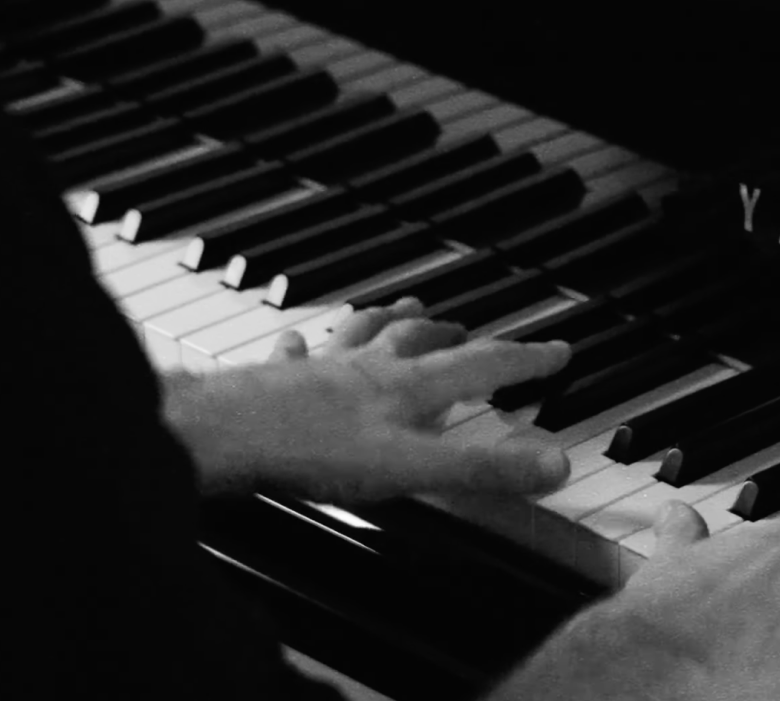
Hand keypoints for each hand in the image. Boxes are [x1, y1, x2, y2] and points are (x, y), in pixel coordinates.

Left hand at [163, 298, 573, 503]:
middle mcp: (368, 369)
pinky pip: (296, 354)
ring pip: (364, 335)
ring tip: (403, 308)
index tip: (558, 349)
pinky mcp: (275, 383)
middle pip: (420, 341)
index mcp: (408, 388)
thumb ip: (482, 469)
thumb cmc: (309, 450)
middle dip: (454, 335)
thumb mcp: (411, 471)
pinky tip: (296, 339)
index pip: (482, 366)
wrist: (221, 435)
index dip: (526, 360)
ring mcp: (320, 371)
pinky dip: (304, 345)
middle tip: (472, 328)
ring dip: (389, 322)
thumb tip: (553, 465)